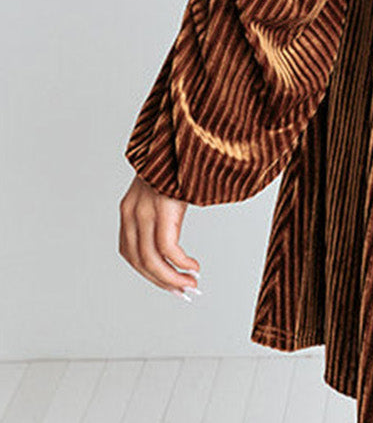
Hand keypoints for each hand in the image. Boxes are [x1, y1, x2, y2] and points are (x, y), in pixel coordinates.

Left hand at [119, 173, 201, 298]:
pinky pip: (168, 248)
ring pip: (152, 259)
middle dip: (163, 282)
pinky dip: (181, 263)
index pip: (131, 255)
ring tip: (191, 284)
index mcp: (129, 209)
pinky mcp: (162, 206)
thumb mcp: (164, 190)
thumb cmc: (178, 161)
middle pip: (140, 262)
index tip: (170, 286)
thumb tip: (175, 238)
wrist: (180, 131)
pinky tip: (194, 266)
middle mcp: (131, 212)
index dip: (150, 275)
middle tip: (184, 292)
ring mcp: (145, 209)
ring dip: (172, 278)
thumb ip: (163, 212)